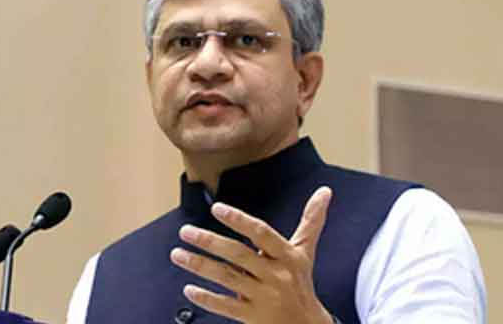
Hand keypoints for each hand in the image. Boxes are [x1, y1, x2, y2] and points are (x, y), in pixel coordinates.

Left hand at [170, 186, 334, 323]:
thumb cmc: (301, 283)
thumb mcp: (306, 251)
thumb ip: (311, 221)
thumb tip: (325, 191)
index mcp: (287, 256)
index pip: (260, 233)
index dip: (239, 220)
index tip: (216, 209)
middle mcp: (275, 276)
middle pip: (238, 255)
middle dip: (209, 242)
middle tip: (186, 231)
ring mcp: (263, 298)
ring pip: (226, 279)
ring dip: (199, 266)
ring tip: (177, 254)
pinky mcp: (252, 317)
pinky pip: (225, 306)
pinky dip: (206, 298)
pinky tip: (189, 288)